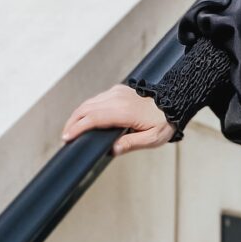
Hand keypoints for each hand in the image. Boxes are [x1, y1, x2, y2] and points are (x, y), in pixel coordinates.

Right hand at [61, 84, 175, 155]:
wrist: (175, 103)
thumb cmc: (164, 122)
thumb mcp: (151, 139)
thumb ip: (130, 144)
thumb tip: (111, 150)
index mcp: (124, 111)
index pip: (93, 118)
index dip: (77, 128)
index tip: (67, 137)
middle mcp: (117, 99)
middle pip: (86, 109)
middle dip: (72, 122)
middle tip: (65, 136)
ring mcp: (117, 93)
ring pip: (89, 102)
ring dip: (78, 114)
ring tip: (72, 128)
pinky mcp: (118, 90)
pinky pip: (97, 98)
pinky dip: (87, 108)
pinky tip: (86, 117)